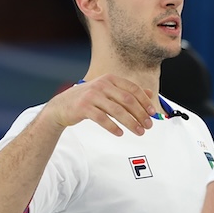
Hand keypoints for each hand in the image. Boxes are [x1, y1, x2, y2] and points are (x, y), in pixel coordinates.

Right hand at [42, 74, 156, 136]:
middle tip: (148, 125)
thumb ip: (127, 91)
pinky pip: (103, 119)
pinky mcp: (83, 107)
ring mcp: (92, 95)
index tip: (152, 113)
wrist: (61, 106)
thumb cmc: (88, 99)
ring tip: (139, 132)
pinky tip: (120, 133)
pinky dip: (113, 127)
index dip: (145, 101)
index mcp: (110, 79)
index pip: (133, 89)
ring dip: (131, 123)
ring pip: (117, 111)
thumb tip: (150, 93)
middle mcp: (101, 84)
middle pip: (128, 100)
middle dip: (141, 114)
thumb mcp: (108, 91)